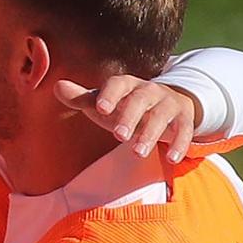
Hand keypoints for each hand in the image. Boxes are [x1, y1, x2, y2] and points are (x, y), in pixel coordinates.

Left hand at [57, 76, 198, 162]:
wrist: (168, 103)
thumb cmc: (127, 106)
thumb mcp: (106, 103)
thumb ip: (82, 98)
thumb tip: (57, 87)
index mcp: (127, 84)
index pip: (117, 84)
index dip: (109, 95)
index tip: (100, 108)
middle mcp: (149, 90)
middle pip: (140, 100)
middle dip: (130, 116)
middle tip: (118, 136)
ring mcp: (169, 103)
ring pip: (162, 116)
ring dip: (151, 133)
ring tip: (137, 152)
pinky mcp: (185, 118)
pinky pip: (185, 129)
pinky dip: (179, 143)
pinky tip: (171, 158)